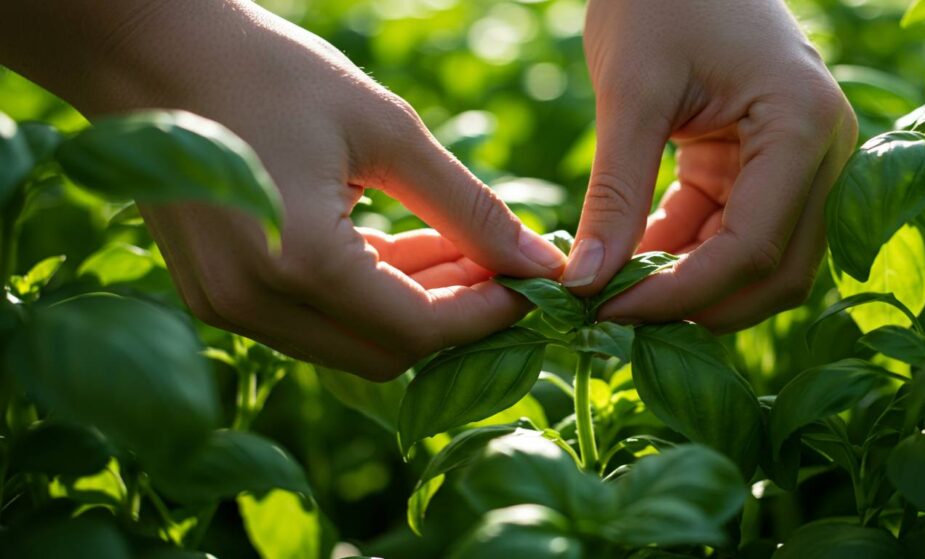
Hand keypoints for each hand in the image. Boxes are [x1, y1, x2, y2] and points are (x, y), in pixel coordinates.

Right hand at [0, 1, 565, 379]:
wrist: (154, 55)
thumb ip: (467, 206)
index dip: (486, 316)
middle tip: (501, 267)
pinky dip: (368, 297)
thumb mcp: (386, 132)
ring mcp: (229, 308)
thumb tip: (536, 261)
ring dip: (414, 307)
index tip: (532, 283)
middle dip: (454, 317)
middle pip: (386, 352)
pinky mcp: (220, 298)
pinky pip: (315, 322)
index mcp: (299, 263)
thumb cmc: (273, 74)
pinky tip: (408, 247)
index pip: (418, 331)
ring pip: (351, 343)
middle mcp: (256, 304)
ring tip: (461, 250)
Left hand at [564, 0, 857, 331]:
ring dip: (688, 283)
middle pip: (774, 272)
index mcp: (802, 126)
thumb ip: (614, 194)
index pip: (752, 248)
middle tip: (613, 312)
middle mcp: (821, 152)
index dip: (679, 295)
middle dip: (695, 303)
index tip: (605, 311)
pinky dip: (682, 253)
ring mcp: (799, 162)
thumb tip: (586, 284)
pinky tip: (627, 254)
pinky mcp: (764, 166)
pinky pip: (731, 232)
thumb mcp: (630, 93)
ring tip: (613, 285)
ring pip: (756, 262)